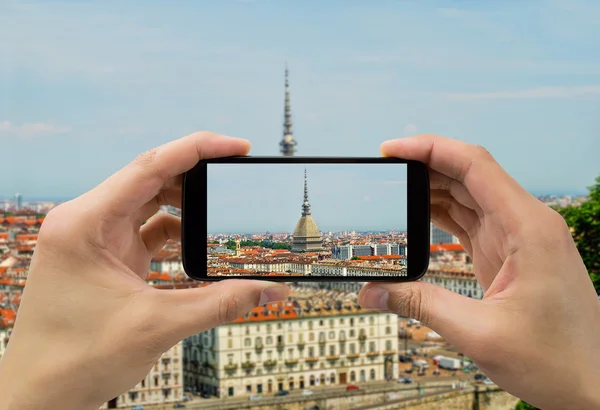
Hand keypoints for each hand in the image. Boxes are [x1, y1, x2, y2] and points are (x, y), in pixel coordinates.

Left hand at [0, 132, 288, 409]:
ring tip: (220, 212)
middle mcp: (85, 221)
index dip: (199, 149)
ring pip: (149, 202)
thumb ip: (221, 303)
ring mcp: (94, 238)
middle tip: (236, 176)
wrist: (40, 393)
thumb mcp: (157, 326)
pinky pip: (146, 229)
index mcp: (85, 224)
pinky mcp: (105, 255)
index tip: (238, 147)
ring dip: (186, 205)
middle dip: (196, 176)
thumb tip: (270, 289)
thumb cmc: (75, 359)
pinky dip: (175, 233)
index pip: (150, 166)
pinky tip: (196, 246)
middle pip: (150, 178)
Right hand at [359, 135, 599, 409]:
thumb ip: (421, 306)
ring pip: (468, 194)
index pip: (474, 165)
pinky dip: (441, 213)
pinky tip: (417, 215)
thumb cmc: (556, 360)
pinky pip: (470, 219)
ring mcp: (518, 236)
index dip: (429, 149)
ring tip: (393, 192)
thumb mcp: (479, 334)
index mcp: (528, 228)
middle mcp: (525, 223)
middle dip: (424, 166)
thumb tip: (371, 292)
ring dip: (430, 189)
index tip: (391, 150)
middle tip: (383, 172)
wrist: (591, 383)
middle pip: (468, 174)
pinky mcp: (508, 252)